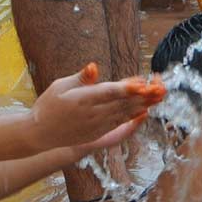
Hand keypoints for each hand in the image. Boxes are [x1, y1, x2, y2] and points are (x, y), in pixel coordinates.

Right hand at [28, 63, 165, 151]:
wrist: (40, 134)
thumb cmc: (48, 105)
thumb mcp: (59, 86)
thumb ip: (81, 78)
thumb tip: (94, 67)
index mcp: (81, 100)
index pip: (108, 92)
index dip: (126, 88)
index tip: (142, 83)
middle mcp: (92, 114)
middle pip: (122, 103)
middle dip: (143, 95)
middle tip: (161, 86)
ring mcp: (97, 125)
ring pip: (124, 113)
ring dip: (143, 104)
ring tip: (159, 95)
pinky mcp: (99, 132)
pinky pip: (120, 122)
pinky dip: (134, 115)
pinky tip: (145, 108)